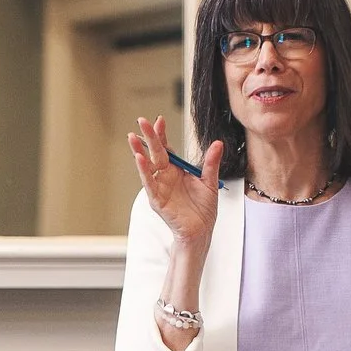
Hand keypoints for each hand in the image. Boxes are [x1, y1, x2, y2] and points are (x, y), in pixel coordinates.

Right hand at [128, 117, 222, 250]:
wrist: (201, 230)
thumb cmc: (203, 209)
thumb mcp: (210, 181)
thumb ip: (211, 162)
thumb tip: (218, 143)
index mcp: (176, 170)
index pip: (166, 148)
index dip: (162, 134)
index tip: (159, 120)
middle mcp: (165, 177)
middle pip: (155, 153)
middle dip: (148, 137)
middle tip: (142, 121)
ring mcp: (159, 187)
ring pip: (147, 166)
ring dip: (139, 151)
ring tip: (132, 137)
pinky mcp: (157, 199)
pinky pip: (149, 183)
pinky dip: (144, 171)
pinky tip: (140, 159)